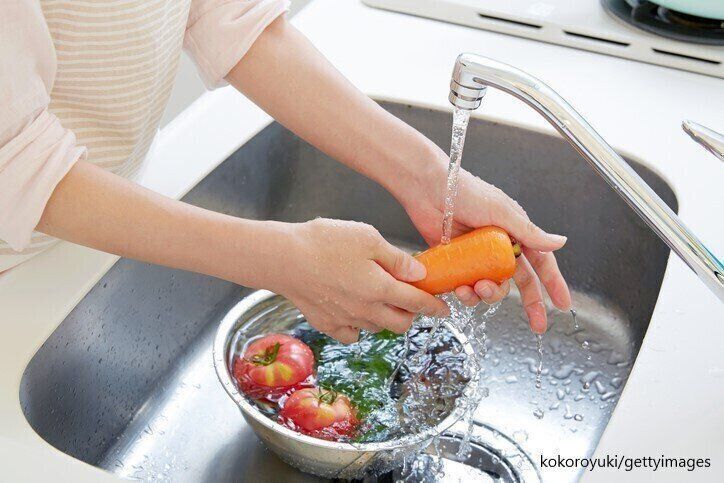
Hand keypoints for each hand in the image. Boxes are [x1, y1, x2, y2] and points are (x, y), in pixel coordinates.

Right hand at [269, 218, 449, 343]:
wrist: (284, 258)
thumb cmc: (324, 242)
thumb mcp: (367, 238)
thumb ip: (396, 258)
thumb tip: (419, 273)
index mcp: (381, 288)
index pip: (417, 303)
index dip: (434, 306)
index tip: (444, 309)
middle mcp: (366, 310)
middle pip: (400, 323)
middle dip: (411, 314)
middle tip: (410, 300)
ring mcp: (345, 320)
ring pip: (377, 328)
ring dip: (386, 318)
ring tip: (381, 300)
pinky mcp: (326, 323)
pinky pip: (351, 334)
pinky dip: (359, 327)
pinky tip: (355, 310)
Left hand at [396, 148, 571, 333]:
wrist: (428, 190)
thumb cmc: (466, 191)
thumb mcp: (501, 212)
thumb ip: (529, 232)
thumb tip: (560, 242)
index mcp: (515, 232)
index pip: (541, 262)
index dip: (553, 283)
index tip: (562, 304)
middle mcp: (499, 246)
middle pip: (520, 281)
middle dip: (530, 303)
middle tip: (536, 324)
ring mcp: (478, 256)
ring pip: (492, 287)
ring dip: (489, 294)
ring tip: (477, 288)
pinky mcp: (457, 262)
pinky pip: (467, 285)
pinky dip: (466, 292)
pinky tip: (460, 288)